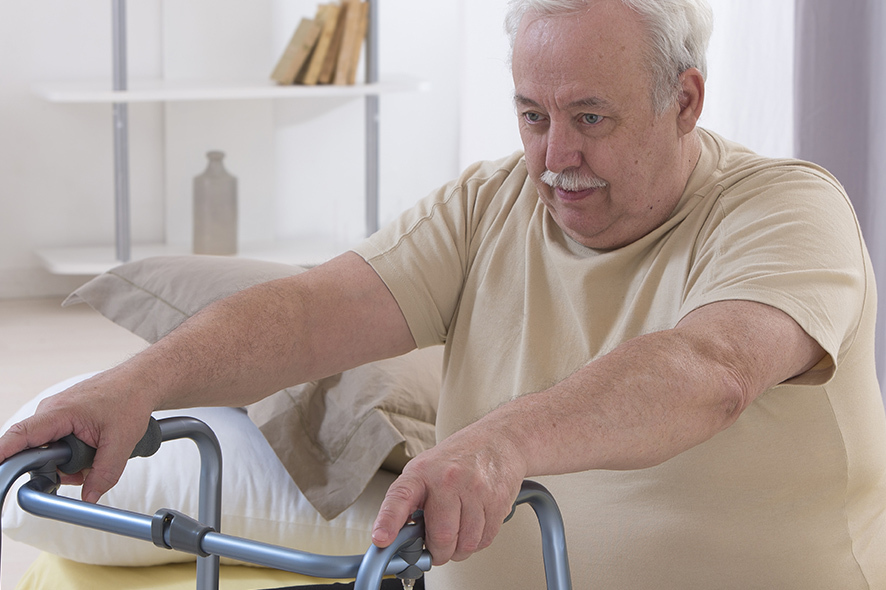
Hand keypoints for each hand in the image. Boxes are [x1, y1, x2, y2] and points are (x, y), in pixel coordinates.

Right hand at [0, 369, 154, 502]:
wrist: (140, 382)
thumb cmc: (130, 400)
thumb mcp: (122, 442)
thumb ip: (104, 474)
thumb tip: (89, 498)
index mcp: (60, 412)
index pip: (21, 435)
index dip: (3, 454)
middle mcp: (50, 412)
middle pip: (35, 452)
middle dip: (59, 468)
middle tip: (86, 467)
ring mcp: (55, 415)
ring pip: (49, 451)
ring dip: (71, 461)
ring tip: (96, 452)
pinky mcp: (62, 419)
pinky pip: (58, 444)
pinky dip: (74, 452)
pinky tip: (93, 448)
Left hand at [371, 421, 527, 564]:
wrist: (497, 440)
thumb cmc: (457, 459)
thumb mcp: (425, 471)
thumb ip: (411, 503)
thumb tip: (398, 540)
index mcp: (421, 472)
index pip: (399, 498)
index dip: (388, 522)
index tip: (381, 539)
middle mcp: (447, 479)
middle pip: (441, 536)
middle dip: (438, 553)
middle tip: (436, 549)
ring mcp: (475, 489)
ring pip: (466, 544)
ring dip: (459, 550)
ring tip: (457, 534)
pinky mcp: (497, 500)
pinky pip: (485, 539)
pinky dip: (477, 543)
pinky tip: (474, 527)